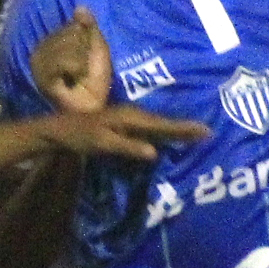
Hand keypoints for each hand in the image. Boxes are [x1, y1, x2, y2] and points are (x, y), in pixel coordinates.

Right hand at [31, 6, 112, 113]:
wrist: (91, 107)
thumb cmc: (95, 81)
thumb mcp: (97, 48)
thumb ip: (89, 27)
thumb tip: (80, 6)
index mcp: (54, 42)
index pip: (71, 25)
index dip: (85, 39)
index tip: (87, 55)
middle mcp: (42, 50)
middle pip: (68, 33)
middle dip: (83, 51)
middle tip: (82, 70)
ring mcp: (39, 63)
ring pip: (66, 45)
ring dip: (80, 62)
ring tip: (78, 76)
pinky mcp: (41, 75)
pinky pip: (62, 60)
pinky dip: (75, 68)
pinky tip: (73, 79)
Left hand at [35, 105, 206, 162]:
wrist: (60, 130)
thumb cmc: (80, 136)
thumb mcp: (102, 143)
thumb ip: (128, 147)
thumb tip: (154, 152)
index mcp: (131, 117)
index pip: (163, 125)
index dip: (184, 128)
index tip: (205, 130)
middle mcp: (133, 114)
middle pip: (165, 123)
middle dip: (185, 127)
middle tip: (208, 131)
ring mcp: (129, 119)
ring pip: (158, 125)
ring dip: (176, 129)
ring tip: (196, 133)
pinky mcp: (124, 125)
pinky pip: (149, 129)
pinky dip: (162, 132)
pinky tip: (169, 138)